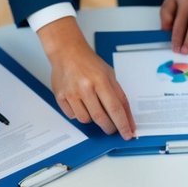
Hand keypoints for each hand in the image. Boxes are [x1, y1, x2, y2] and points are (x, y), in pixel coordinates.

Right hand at [38, 17, 135, 138]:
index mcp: (100, 80)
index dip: (123, 124)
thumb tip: (127, 118)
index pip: (115, 108)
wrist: (67, 52)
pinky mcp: (60, 96)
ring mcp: (71, 93)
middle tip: (112, 128)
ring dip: (93, 119)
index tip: (127, 134)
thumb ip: (119, 96)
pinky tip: (80, 103)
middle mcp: (85, 87)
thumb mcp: (110, 75)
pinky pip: (72, 116)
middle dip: (110, 127)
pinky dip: (79, 113)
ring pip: (85, 120)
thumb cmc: (89, 63)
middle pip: (100, 118)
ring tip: (93, 107)